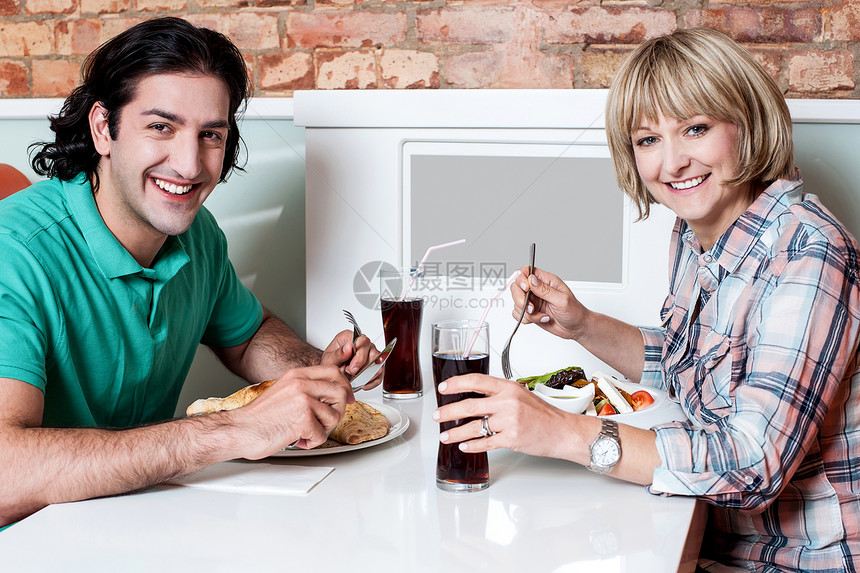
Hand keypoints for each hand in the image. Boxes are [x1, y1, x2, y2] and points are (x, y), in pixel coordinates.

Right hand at [233, 365, 353, 457]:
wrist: (239, 430)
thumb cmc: (259, 417)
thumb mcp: (283, 391)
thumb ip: (304, 389)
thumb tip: (328, 395)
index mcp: (296, 375)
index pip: (333, 372)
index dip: (345, 386)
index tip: (347, 398)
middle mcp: (301, 384)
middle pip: (340, 393)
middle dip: (337, 411)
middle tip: (324, 422)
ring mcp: (303, 401)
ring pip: (334, 416)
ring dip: (323, 430)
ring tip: (305, 432)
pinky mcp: (303, 420)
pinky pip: (322, 435)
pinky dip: (311, 442)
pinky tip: (297, 439)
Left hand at [320, 330, 382, 390]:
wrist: (332, 374)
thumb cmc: (331, 363)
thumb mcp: (329, 359)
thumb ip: (338, 354)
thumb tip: (349, 347)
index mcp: (351, 337)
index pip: (364, 341)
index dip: (360, 356)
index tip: (352, 368)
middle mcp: (363, 344)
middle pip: (374, 353)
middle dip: (363, 368)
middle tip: (351, 373)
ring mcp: (371, 355)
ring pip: (379, 364)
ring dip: (366, 375)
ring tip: (354, 377)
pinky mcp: (375, 366)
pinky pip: (379, 375)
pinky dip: (370, 382)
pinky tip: (361, 382)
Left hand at [432, 373, 589, 460]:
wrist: (562, 431)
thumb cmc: (542, 414)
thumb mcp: (520, 394)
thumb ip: (498, 394)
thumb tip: (473, 395)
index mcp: (508, 387)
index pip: (476, 381)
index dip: (456, 384)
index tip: (443, 388)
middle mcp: (507, 402)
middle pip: (469, 405)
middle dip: (448, 412)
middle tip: (438, 416)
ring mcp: (509, 421)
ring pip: (474, 427)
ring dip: (456, 432)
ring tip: (445, 436)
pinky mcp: (512, 438)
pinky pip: (485, 442)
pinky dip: (472, 445)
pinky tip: (464, 446)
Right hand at [512, 266, 588, 340]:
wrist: (576, 328)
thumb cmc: (574, 312)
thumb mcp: (562, 300)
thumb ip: (545, 290)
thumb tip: (531, 279)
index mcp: (546, 281)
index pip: (526, 271)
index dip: (521, 279)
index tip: (526, 289)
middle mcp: (537, 289)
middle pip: (516, 287)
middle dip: (520, 299)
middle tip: (531, 308)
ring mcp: (533, 301)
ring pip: (516, 303)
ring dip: (527, 313)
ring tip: (541, 315)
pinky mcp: (530, 312)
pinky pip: (518, 313)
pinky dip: (526, 319)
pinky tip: (540, 319)